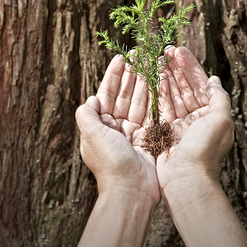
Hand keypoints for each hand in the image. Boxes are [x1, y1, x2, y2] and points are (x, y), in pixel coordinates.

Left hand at [75, 54, 159, 204]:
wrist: (131, 192)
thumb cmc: (109, 163)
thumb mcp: (91, 135)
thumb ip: (87, 114)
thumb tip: (91, 99)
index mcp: (100, 125)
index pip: (107, 93)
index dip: (114, 75)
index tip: (121, 57)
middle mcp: (116, 127)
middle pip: (125, 94)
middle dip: (132, 73)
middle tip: (140, 54)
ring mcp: (134, 132)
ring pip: (140, 100)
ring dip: (145, 81)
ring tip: (151, 62)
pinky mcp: (149, 138)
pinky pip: (153, 112)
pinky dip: (156, 96)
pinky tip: (160, 81)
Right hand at [156, 47, 233, 194]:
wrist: (186, 181)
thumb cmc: (205, 151)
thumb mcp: (221, 121)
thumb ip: (220, 98)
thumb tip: (214, 80)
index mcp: (211, 114)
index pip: (200, 83)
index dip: (189, 65)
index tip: (177, 50)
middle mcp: (196, 117)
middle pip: (185, 86)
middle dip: (176, 67)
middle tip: (165, 50)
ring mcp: (179, 125)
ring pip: (171, 93)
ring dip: (165, 75)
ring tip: (156, 59)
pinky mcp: (165, 131)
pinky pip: (160, 107)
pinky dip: (156, 91)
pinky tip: (151, 78)